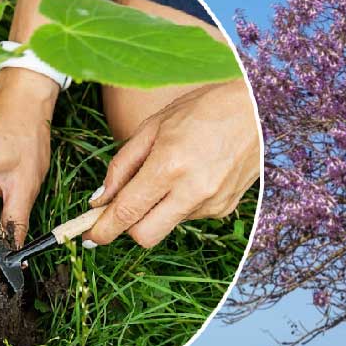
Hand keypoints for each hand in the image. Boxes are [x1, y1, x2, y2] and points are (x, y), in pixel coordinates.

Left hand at [85, 80, 260, 248]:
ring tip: (170, 173)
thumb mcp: (154, 126)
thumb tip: (101, 198)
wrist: (258, 109)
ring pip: (167, 225)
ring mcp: (212, 204)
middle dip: (126, 229)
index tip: (87, 236)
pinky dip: (180, 203)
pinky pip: (189, 216)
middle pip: (145, 236)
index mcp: (169, 166)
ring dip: (156, 210)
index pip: (127, 212)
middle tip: (118, 213)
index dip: (102, 230)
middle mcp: (192, 191)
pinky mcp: (226, 209)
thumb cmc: (204, 109)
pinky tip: (193, 175)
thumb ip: (123, 164)